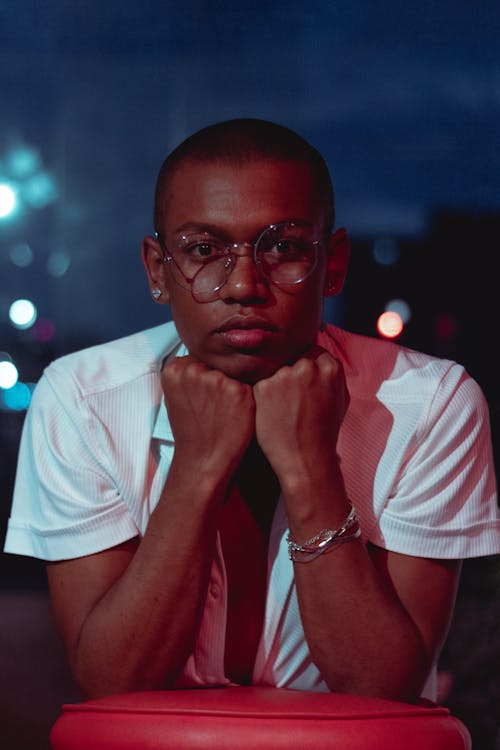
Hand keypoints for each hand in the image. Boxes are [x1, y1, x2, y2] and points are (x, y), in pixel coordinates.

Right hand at [161, 355, 254, 480]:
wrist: (203, 459)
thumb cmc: (192, 428)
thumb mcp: (178, 396)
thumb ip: (188, 373)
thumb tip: (205, 353)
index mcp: (174, 368)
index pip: (199, 358)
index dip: (205, 377)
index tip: (203, 397)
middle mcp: (193, 370)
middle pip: (216, 363)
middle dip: (219, 380)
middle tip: (214, 406)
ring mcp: (217, 379)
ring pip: (233, 372)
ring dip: (233, 388)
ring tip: (223, 411)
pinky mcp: (239, 391)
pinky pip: (248, 384)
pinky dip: (245, 399)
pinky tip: (235, 414)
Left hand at [253, 348, 348, 492]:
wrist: (306, 460)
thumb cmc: (324, 434)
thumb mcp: (340, 400)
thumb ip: (331, 377)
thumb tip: (323, 362)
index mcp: (330, 368)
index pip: (313, 353)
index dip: (305, 369)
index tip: (302, 384)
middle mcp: (308, 367)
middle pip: (293, 359)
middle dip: (290, 375)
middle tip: (290, 399)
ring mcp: (284, 375)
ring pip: (275, 370)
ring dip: (275, 385)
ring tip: (283, 410)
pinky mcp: (264, 387)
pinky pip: (261, 385)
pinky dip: (262, 398)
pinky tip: (271, 414)